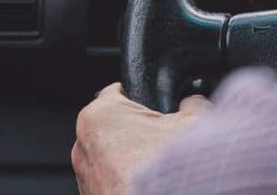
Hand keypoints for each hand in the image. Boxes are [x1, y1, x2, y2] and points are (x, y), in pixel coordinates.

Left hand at [72, 83, 209, 194]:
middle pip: (112, 126)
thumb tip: (193, 102)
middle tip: (161, 142)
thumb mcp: (191, 122)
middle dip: (135, 131)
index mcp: (100, 114)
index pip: (116, 92)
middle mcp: (83, 143)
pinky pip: (108, 180)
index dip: (139, 97)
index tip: (151, 105)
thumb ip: (190, 104)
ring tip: (156, 168)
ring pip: (108, 156)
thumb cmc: (165, 169)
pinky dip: (124, 180)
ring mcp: (84, 174)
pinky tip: (148, 186)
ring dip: (128, 159)